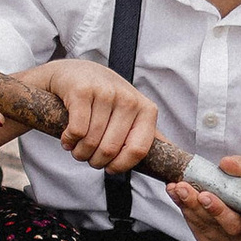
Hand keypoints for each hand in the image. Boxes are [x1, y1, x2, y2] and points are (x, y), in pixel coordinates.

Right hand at [42, 60, 161, 171]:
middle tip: (87, 156)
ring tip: (76, 148)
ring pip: (92, 142)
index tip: (109, 168)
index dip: (120, 166)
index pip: (138, 150)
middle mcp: (128, 99)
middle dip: (94, 160)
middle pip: (111, 149)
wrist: (71, 73)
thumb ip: (147, 134)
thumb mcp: (130, 113)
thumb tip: (173, 156)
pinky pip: (77, 130)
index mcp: (146, 109)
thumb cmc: (102, 98)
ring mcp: (106, 92)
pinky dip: (68, 140)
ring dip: (79, 152)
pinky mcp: (82, 91)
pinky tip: (68, 137)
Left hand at [171, 157, 240, 240]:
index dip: (219, 211)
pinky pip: (196, 229)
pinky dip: (185, 211)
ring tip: (176, 188)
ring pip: (203, 228)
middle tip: (183, 188)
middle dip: (197, 206)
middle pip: (216, 227)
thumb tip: (226, 163)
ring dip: (187, 206)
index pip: (238, 223)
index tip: (204, 195)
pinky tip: (176, 196)